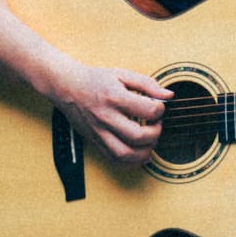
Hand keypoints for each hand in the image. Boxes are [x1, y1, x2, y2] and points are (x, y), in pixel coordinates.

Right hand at [49, 60, 172, 166]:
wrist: (67, 87)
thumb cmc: (95, 80)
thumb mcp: (122, 74)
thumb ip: (147, 84)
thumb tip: (168, 95)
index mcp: (114, 97)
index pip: (148, 110)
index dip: (160, 109)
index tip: (158, 107)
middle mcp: (106, 117)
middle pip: (138, 136)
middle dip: (155, 133)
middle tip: (156, 125)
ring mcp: (99, 132)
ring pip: (125, 154)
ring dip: (145, 152)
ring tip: (150, 141)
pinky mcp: (95, 141)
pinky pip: (114, 160)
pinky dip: (130, 162)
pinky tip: (139, 153)